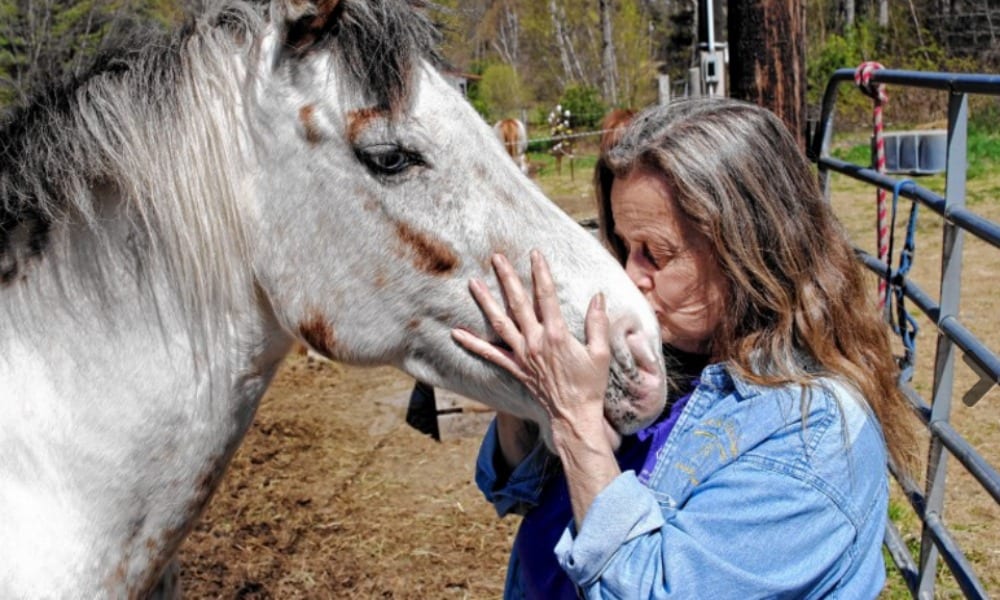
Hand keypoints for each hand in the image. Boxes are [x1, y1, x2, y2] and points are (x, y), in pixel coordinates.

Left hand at [451, 250, 616, 452]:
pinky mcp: (514, 368)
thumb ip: (597, 323)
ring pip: (499, 322)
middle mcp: (535, 341)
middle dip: (507, 278)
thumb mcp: (600, 353)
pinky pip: (489, 354)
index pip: (546, 296)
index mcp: (557, 334)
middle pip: (518, 303)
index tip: (534, 254)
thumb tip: (598, 297)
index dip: (540, 273)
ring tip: (473, 282)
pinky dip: (472, 343)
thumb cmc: (589, 385)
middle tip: (496, 257)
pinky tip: (456, 333)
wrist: (572, 417)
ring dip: (486, 301)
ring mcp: (522, 354)